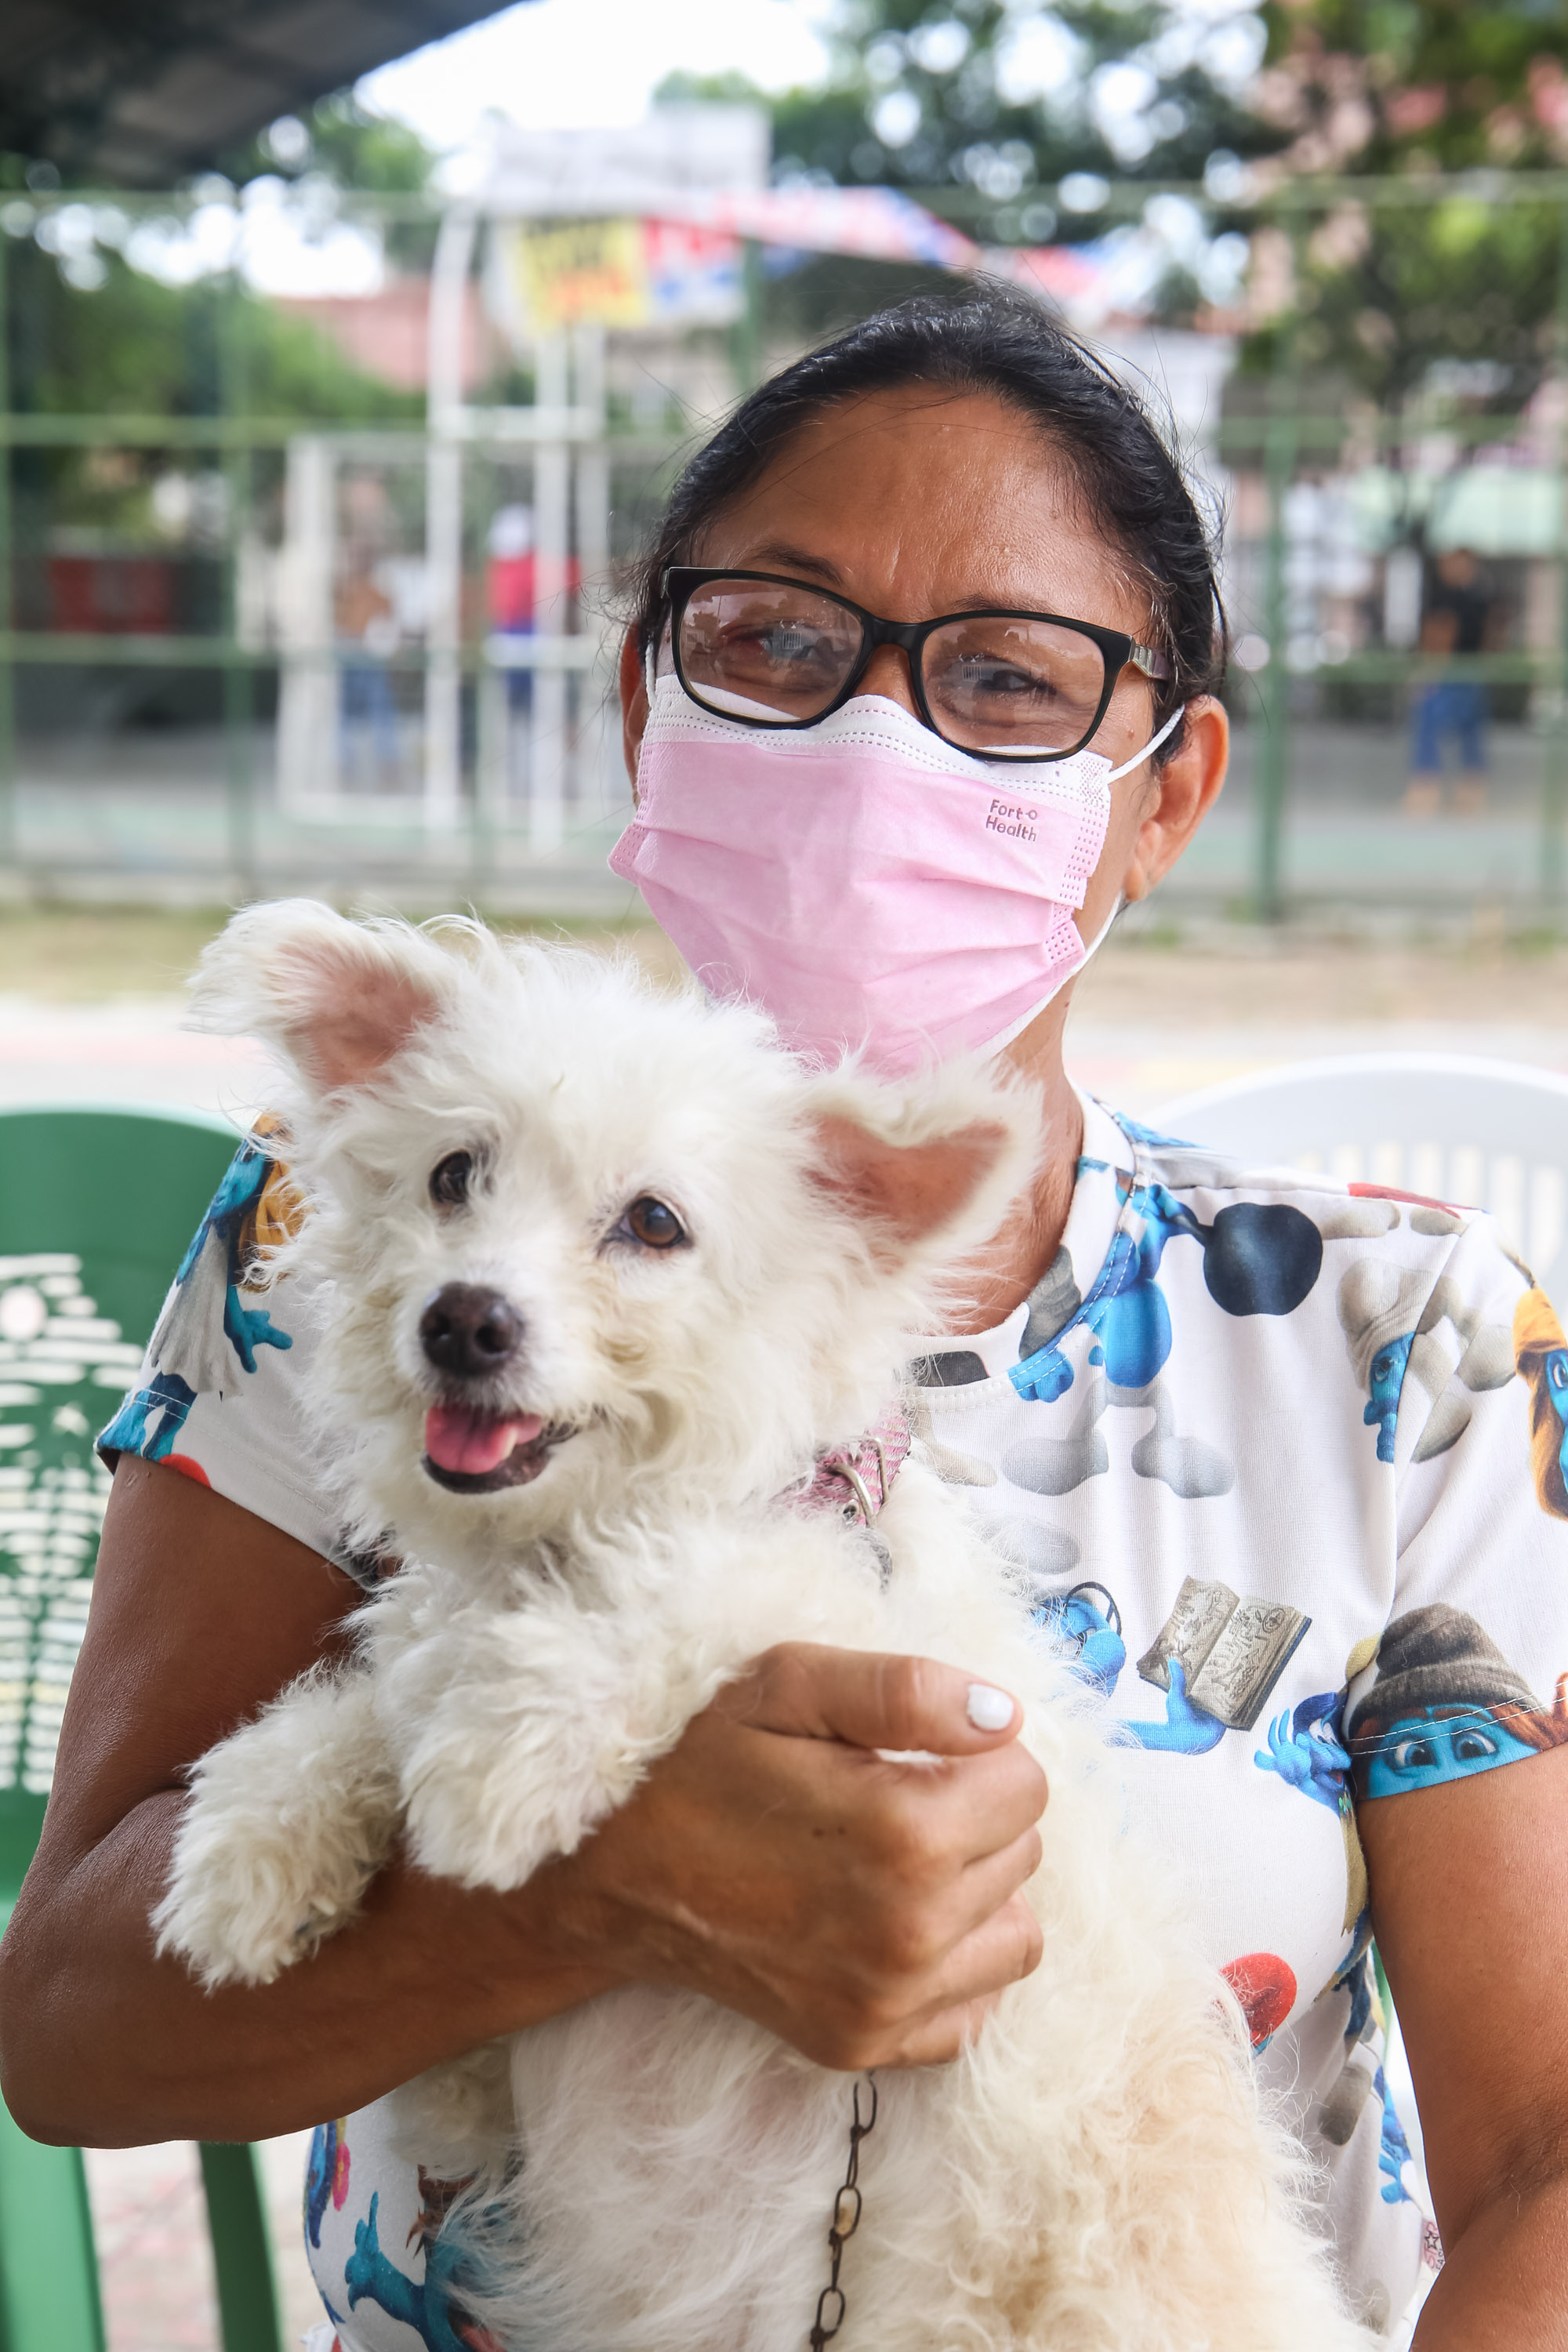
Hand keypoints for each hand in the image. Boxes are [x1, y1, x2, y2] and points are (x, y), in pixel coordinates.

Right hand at [524, 1642, 1047, 2070]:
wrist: (611, 1875)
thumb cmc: (699, 1761)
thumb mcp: (787, 1683)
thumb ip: (907, 1690)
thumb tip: (1010, 1719)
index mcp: (903, 1831)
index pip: (1028, 1783)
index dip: (977, 1756)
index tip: (912, 1755)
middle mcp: (908, 1931)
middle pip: (1023, 1853)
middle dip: (973, 1817)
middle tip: (885, 1801)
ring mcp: (887, 2001)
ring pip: (1017, 1933)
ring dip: (974, 1892)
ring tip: (892, 1862)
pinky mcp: (866, 2045)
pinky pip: (978, 2006)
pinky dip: (953, 1965)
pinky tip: (887, 1924)